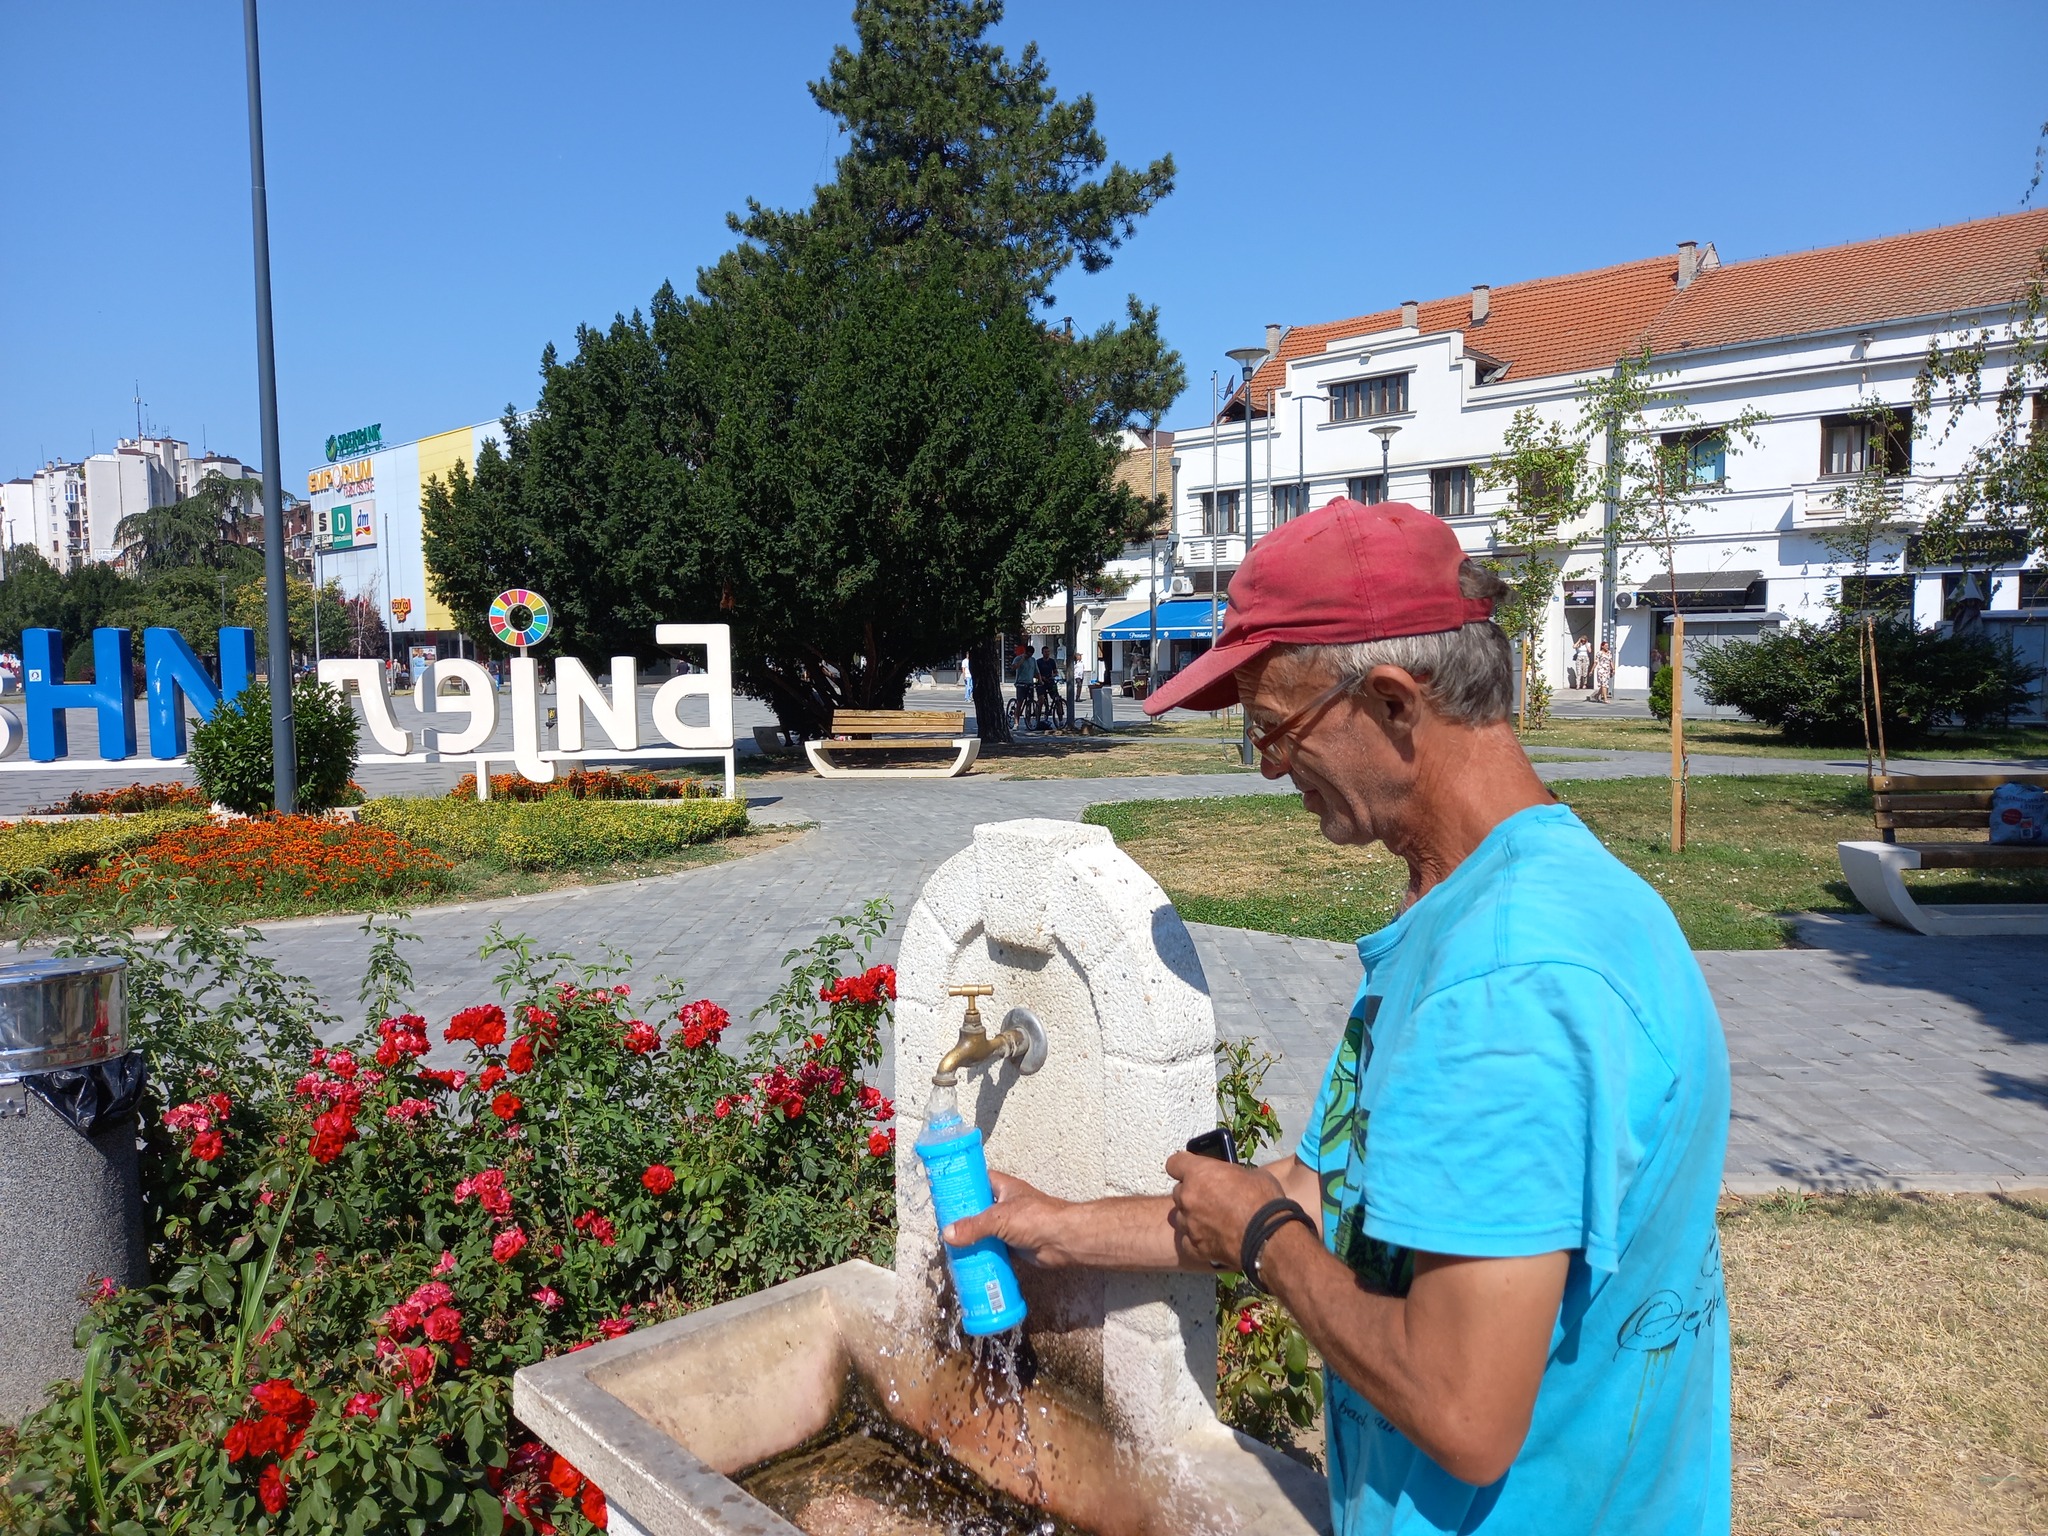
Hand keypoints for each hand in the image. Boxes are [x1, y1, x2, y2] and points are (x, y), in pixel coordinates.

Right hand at [941, 1171, 1075, 1266]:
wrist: (1063, 1240)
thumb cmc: (1036, 1218)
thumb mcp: (999, 1218)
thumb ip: (973, 1226)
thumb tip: (947, 1234)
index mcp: (1003, 1188)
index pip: (977, 1180)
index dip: (962, 1185)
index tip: (943, 1194)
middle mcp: (1005, 1205)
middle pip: (977, 1209)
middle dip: (962, 1218)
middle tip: (941, 1226)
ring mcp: (1009, 1226)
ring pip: (984, 1231)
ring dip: (971, 1239)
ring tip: (948, 1246)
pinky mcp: (1013, 1246)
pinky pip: (992, 1249)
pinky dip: (982, 1254)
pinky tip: (966, 1261)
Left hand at [1163, 1151, 1287, 1272]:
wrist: (1271, 1237)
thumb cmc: (1264, 1202)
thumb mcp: (1252, 1174)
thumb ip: (1232, 1175)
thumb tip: (1233, 1179)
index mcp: (1199, 1173)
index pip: (1174, 1164)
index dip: (1183, 1167)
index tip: (1192, 1171)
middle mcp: (1188, 1197)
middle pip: (1179, 1192)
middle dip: (1192, 1195)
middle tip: (1211, 1199)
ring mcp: (1189, 1224)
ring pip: (1182, 1217)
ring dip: (1193, 1218)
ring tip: (1214, 1222)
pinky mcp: (1195, 1247)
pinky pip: (1188, 1242)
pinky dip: (1198, 1241)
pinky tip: (1214, 1239)